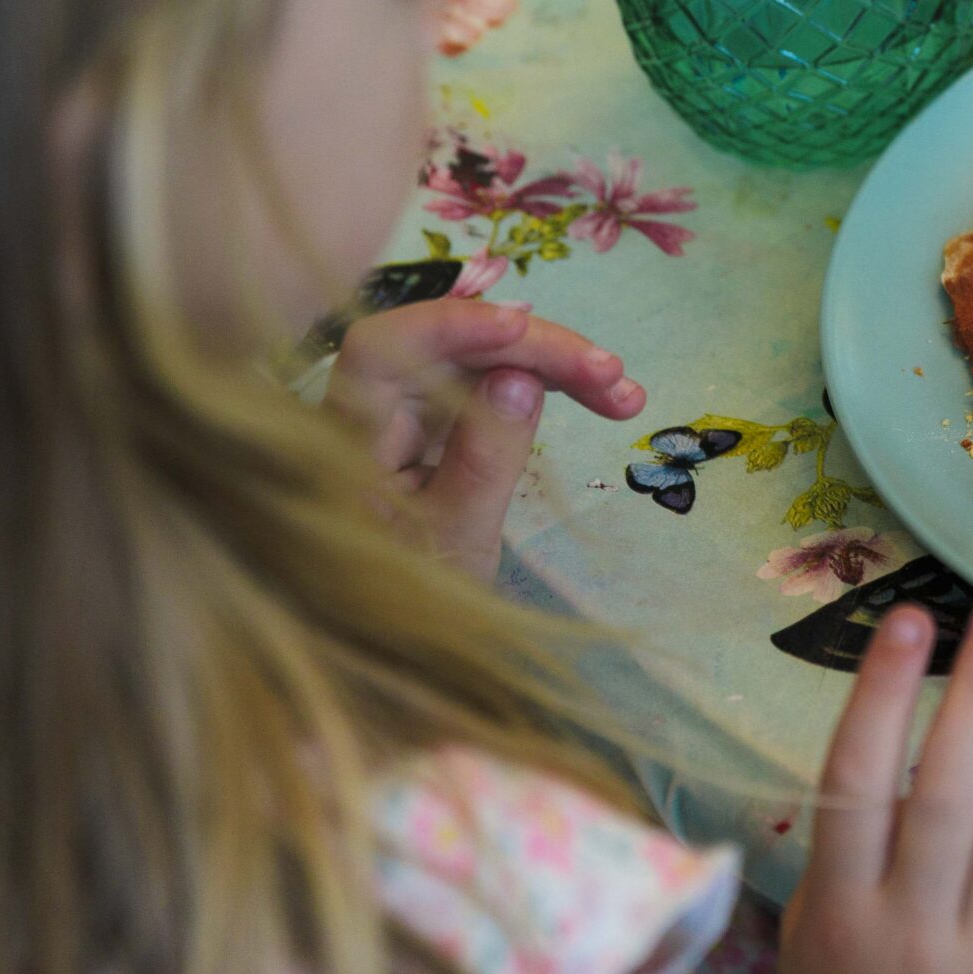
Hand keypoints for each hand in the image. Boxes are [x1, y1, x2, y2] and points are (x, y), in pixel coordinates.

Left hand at [326, 299, 646, 575]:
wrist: (391, 648)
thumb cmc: (411, 606)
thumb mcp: (456, 543)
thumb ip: (483, 461)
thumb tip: (521, 379)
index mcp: (347, 442)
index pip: (382, 351)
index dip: (450, 325)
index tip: (524, 328)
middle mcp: (371, 412)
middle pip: (446, 347)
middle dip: (532, 349)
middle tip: (613, 376)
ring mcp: (406, 415)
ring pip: (478, 361)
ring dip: (553, 366)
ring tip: (625, 395)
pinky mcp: (437, 425)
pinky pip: (489, 385)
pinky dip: (544, 387)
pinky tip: (597, 399)